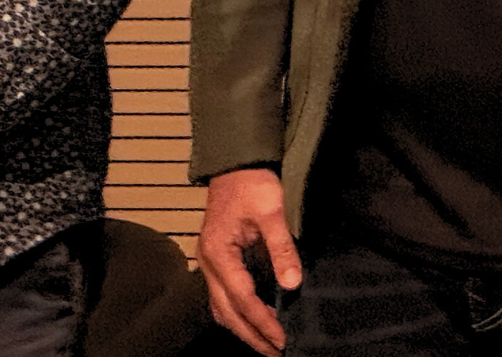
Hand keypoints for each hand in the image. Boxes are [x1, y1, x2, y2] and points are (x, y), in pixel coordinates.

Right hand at [197, 166, 303, 354]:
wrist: (235, 162)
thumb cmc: (253, 183)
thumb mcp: (271, 212)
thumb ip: (281, 249)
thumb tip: (292, 284)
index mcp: (219, 254)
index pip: (243, 299)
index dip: (263, 322)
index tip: (282, 339)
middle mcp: (209, 263)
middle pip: (227, 312)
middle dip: (251, 335)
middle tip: (275, 351)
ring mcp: (209, 263)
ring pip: (221, 307)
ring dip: (242, 327)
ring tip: (266, 342)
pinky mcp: (216, 259)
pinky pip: (222, 296)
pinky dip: (236, 313)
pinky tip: (253, 317)